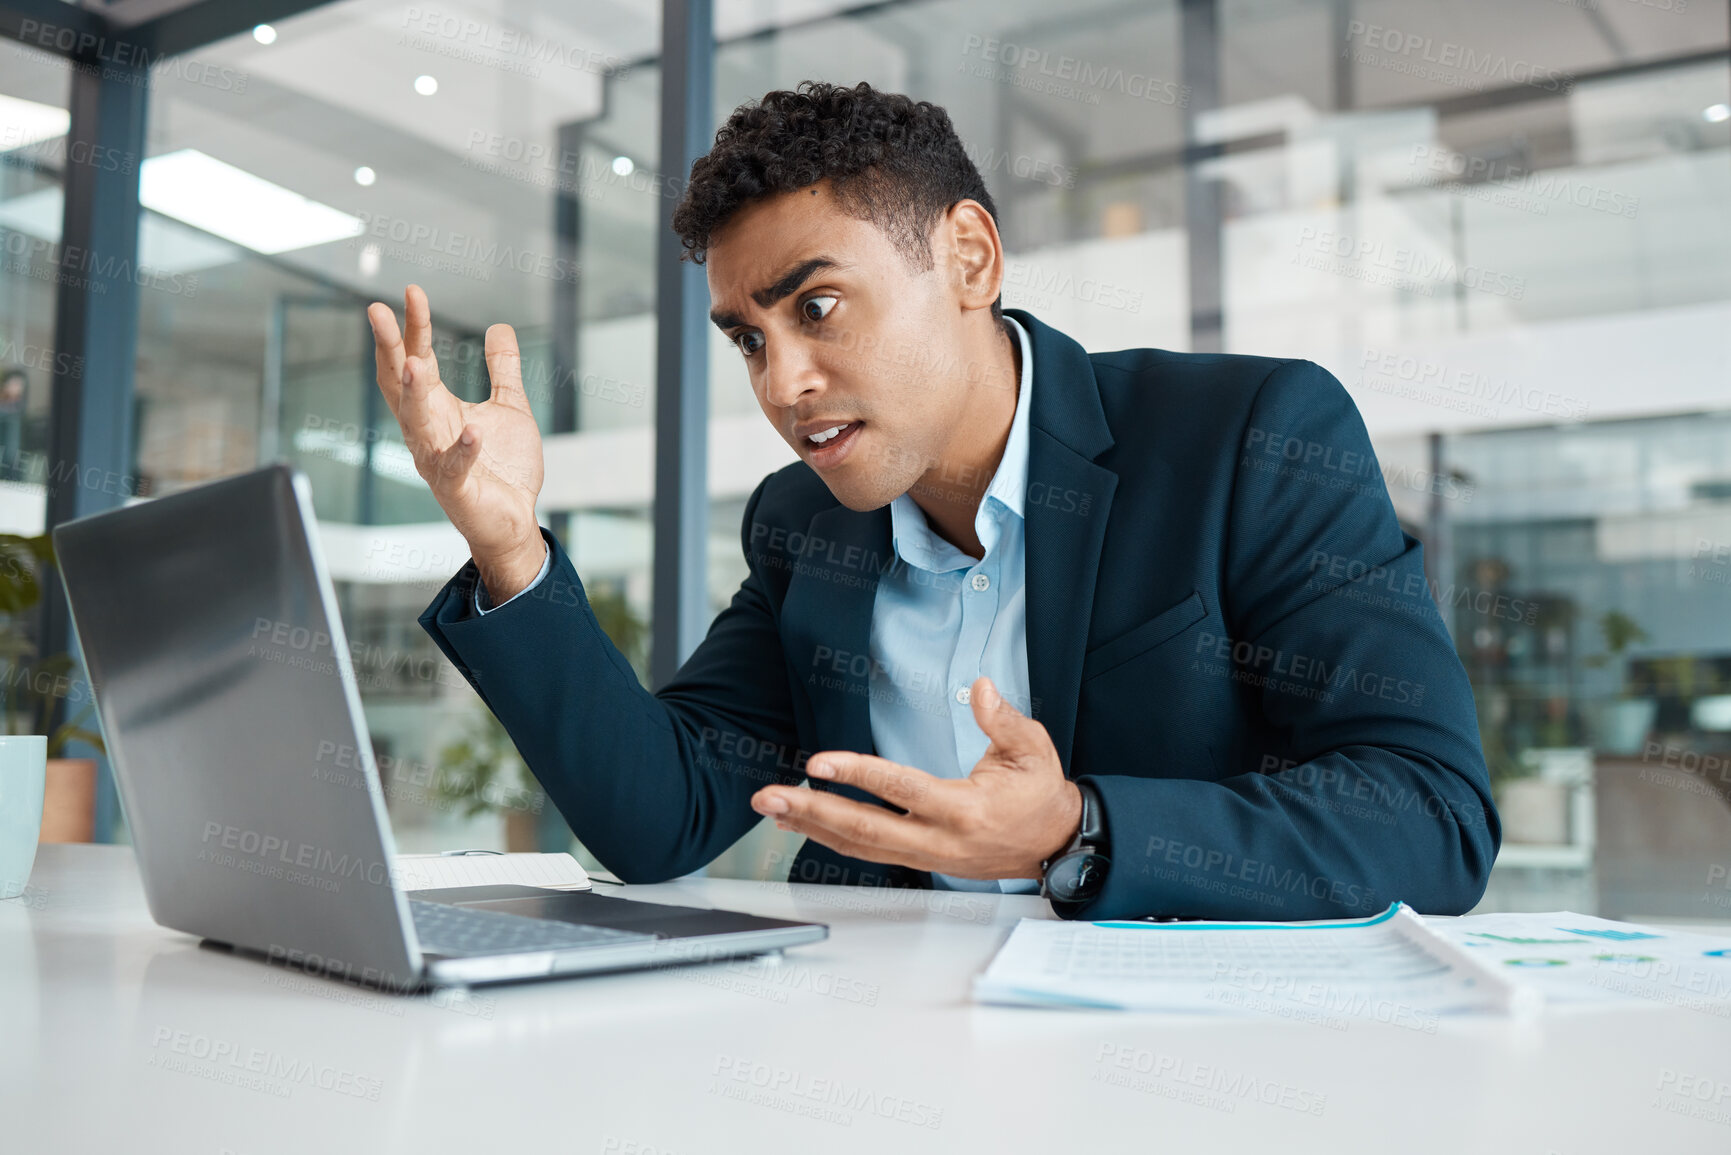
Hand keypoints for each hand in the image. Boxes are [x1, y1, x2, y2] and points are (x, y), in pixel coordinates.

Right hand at [367, 285, 545, 600]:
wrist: (513, 520)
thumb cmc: (504, 467)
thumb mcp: (508, 407)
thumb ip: (503, 369)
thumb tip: (499, 327)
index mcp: (437, 407)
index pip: (417, 358)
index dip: (414, 326)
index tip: (413, 291)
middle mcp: (428, 430)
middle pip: (400, 383)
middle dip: (390, 347)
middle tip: (378, 310)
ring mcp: (437, 460)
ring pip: (416, 423)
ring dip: (413, 393)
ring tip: (414, 361)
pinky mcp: (457, 489)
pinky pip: (455, 467)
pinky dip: (463, 449)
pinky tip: (472, 429)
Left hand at [750, 676, 1082, 878]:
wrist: (1054, 843)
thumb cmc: (1039, 793)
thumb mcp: (1033, 750)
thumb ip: (1004, 720)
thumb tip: (980, 687)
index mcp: (965, 809)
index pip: (902, 789)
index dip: (858, 774)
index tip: (819, 763)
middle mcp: (940, 839)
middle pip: (866, 829)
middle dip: (812, 811)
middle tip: (768, 796)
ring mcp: (928, 855)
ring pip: (861, 846)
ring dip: (812, 826)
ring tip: (772, 808)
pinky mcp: (921, 859)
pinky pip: (869, 851)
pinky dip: (831, 838)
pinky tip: (801, 824)